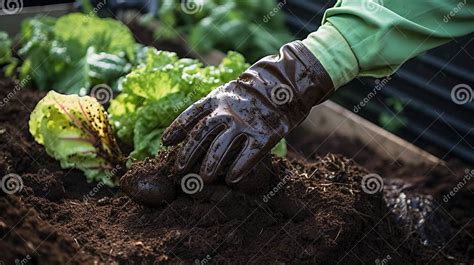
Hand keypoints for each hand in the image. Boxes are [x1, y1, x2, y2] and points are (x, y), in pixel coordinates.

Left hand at [162, 41, 333, 183]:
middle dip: (187, 153)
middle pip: (201, 135)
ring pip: (221, 148)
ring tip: (203, 179)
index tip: (165, 142)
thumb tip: (192, 127)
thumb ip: (211, 106)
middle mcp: (227, 111)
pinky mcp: (264, 135)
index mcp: (217, 98)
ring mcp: (245, 123)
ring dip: (210, 165)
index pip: (191, 114)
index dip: (176, 128)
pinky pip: (248, 155)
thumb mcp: (228, 91)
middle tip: (179, 170)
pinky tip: (231, 180)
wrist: (285, 83)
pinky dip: (239, 168)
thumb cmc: (253, 91)